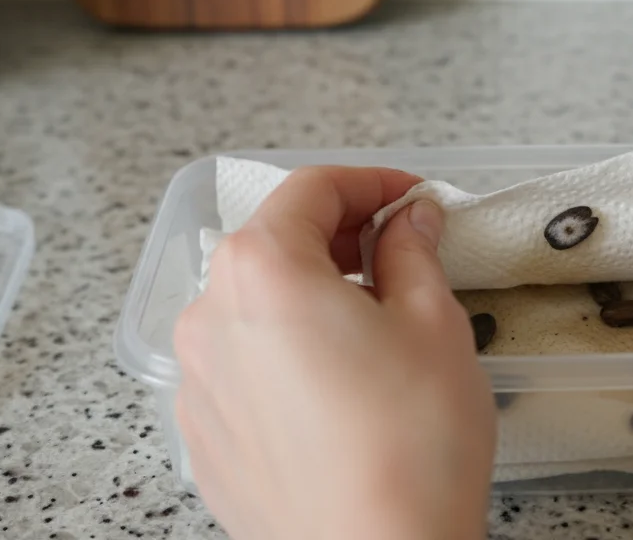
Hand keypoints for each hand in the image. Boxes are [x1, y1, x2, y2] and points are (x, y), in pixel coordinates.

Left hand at [173, 167, 494, 539]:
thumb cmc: (408, 449)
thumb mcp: (433, 323)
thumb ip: (412, 252)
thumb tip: (408, 221)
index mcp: (261, 272)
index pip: (311, 190)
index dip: (370, 183)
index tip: (409, 199)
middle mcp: (210, 318)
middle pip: (274, 244)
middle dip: (339, 237)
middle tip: (400, 252)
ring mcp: (199, 383)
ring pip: (255, 306)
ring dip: (310, 295)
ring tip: (373, 323)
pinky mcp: (206, 436)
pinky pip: (244, 366)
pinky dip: (286, 352)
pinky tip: (340, 381)